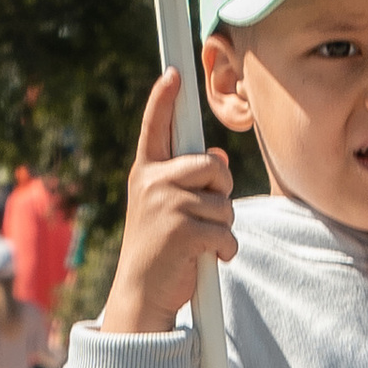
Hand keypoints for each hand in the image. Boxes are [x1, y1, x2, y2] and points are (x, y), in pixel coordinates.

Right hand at [100, 72, 235, 337]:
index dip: (164, 99)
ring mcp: (166, 206)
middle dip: (222, 189)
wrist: (141, 294)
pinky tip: (205, 258)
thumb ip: (187, 181)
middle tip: (206, 214)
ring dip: (222, 227)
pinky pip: (226, 232)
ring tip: (197, 242)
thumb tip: (220, 156)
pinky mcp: (183, 232)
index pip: (157, 128)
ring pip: (224, 202)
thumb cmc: (158, 249)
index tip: (173, 73)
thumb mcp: (165, 209)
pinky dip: (225, 250)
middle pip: (213, 165)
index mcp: (147, 174)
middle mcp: (152, 183)